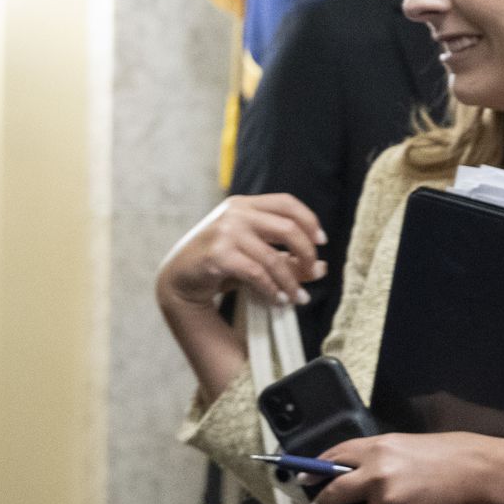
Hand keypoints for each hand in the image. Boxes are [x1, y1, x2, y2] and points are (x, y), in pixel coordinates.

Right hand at [157, 193, 325, 309]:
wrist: (180, 276)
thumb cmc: (222, 261)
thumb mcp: (255, 253)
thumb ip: (288, 259)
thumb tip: (323, 269)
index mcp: (245, 205)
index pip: (287, 203)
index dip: (309, 221)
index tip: (322, 242)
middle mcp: (236, 213)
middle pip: (288, 229)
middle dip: (307, 254)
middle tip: (313, 272)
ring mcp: (225, 232)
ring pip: (273, 258)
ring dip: (290, 282)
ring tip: (297, 297)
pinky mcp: (217, 255)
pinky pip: (256, 273)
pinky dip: (272, 289)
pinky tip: (278, 299)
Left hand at [310, 431, 503, 503]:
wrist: (478, 472)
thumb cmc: (451, 452)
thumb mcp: (410, 443)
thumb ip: (384, 455)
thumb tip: (364, 468)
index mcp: (379, 447)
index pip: (336, 455)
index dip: (316, 467)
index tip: (305, 478)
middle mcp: (377, 472)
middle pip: (336, 491)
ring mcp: (388, 499)